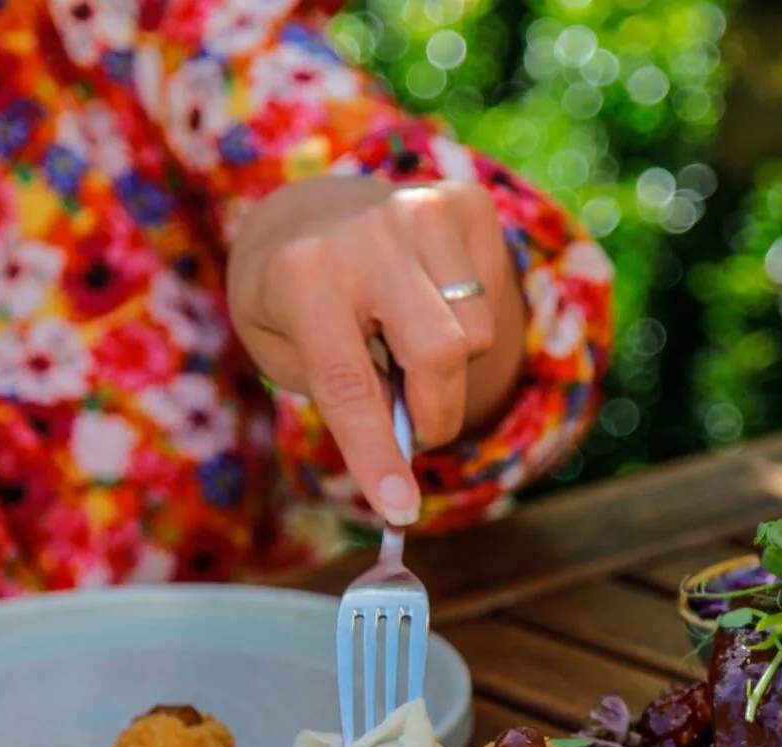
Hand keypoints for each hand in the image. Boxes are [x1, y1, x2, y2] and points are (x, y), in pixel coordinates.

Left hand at [227, 175, 526, 524]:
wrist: (307, 214)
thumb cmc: (292, 303)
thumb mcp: (289, 355)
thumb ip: (350, 398)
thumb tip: (413, 449)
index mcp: (302, 275)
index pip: (350, 385)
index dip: (377, 455)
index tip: (400, 510)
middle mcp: (367, 234)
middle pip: (439, 355)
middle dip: (435, 413)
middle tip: (417, 431)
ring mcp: (422, 209)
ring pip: (475, 333)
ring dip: (448, 363)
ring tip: (405, 341)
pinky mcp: (465, 202)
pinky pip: (492, 297)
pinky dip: (467, 319)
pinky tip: (426, 298)